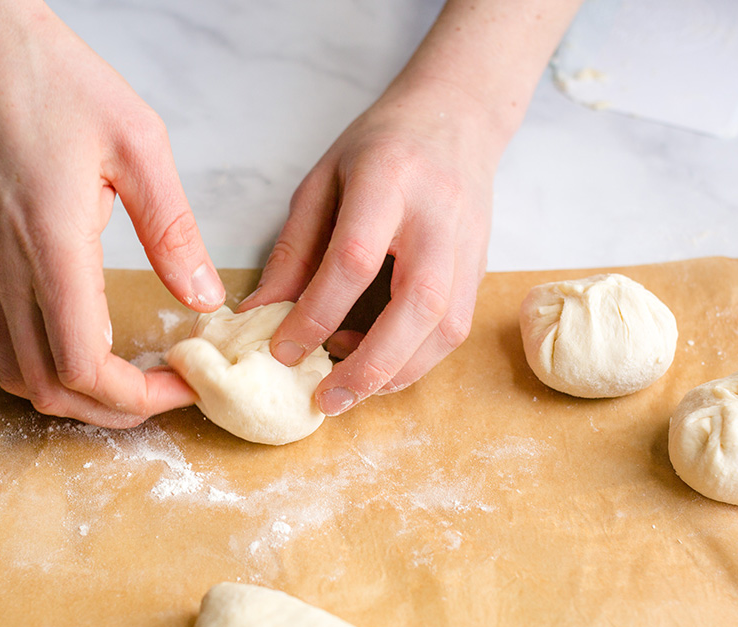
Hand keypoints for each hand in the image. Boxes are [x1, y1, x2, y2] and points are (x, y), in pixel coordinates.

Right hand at [0, 0, 223, 427]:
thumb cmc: (51, 78)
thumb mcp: (137, 141)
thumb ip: (172, 228)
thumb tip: (204, 298)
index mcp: (52, 246)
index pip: (84, 365)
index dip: (138, 397)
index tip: (185, 385)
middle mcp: (11, 270)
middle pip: (50, 389)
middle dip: (115, 411)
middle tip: (169, 393)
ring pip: (20, 375)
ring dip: (77, 396)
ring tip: (134, 380)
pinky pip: (4, 342)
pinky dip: (46, 368)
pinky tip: (88, 347)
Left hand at [239, 76, 503, 415]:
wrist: (458, 117)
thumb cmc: (382, 146)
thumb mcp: (322, 181)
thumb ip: (293, 248)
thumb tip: (257, 314)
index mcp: (390, 179)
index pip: (354, 258)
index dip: (317, 312)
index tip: (282, 350)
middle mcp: (438, 216)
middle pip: (417, 303)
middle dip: (371, 363)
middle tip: (326, 399)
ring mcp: (468, 244)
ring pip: (446, 327)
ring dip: (398, 372)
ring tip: (349, 391)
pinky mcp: (480, 268)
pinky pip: (455, 329)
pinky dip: (417, 360)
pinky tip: (380, 369)